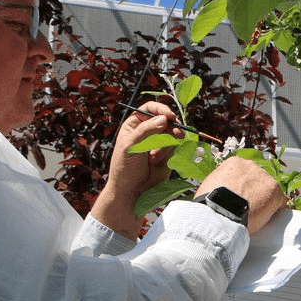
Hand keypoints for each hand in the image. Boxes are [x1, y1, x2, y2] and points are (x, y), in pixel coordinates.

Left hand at [92, 102, 181, 238]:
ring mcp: (158, 142)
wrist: (131, 192)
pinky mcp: (167, 154)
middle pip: (164, 118)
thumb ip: (145, 131)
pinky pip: (174, 146)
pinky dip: (169, 152)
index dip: (160, 109)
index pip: (149, 108)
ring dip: (169, 140)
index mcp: (134, 125)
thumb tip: (162, 119)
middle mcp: (147, 131)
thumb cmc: (124, 169)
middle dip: (171, 124)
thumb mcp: (130, 146)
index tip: (168, 115)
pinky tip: (157, 161)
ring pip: (172, 132)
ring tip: (157, 155)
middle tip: (176, 131)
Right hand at [196, 156, 286, 233]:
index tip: (239, 197)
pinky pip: (279, 202)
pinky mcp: (275, 193)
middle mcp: (251, 166)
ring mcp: (264, 178)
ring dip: (263, 202)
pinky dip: (274, 211)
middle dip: (253, 193)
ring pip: (268, 191)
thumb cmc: (210, 202)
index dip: (242, 188)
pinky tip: (267, 219)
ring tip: (254, 216)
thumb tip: (220, 192)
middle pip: (257, 180)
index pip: (243, 174)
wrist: (220, 212)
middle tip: (246, 208)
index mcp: (234, 163)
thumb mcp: (210, 186)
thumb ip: (220, 184)